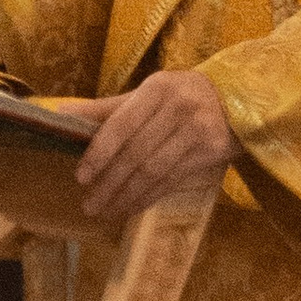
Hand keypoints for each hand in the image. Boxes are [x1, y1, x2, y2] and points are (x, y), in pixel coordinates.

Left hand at [67, 68, 233, 223]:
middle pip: (136, 153)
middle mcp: (177, 108)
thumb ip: (107, 108)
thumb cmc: (182, 95)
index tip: (81, 177)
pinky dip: (149, 197)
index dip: (99, 153)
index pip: (120, 125)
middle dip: (109, 183)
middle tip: (90, 204)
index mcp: (156, 89)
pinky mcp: (210, 152)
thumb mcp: (148, 92)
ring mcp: (196, 131)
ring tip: (105, 211)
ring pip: (154, 171)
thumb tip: (62, 115)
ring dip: (126, 196)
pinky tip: (131, 207)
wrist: (239, 98)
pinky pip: (172, 181)